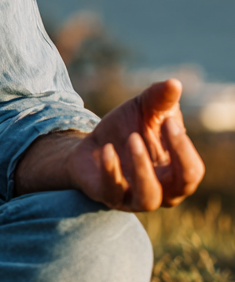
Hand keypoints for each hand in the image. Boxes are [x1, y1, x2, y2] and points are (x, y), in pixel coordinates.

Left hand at [68, 79, 203, 210]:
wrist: (88, 146)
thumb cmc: (125, 130)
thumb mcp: (142, 110)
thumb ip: (159, 99)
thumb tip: (174, 83)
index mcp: (176, 173)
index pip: (193, 169)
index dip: (184, 146)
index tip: (169, 119)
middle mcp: (162, 192)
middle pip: (182, 186)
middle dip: (177, 155)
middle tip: (164, 123)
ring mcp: (134, 198)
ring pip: (148, 197)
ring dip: (142, 166)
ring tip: (132, 138)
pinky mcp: (107, 197)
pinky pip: (112, 190)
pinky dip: (111, 169)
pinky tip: (107, 148)